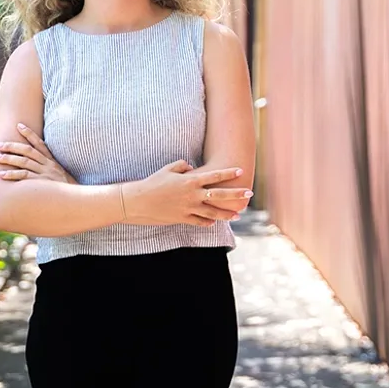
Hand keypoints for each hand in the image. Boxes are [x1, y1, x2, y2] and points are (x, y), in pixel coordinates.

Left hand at [0, 124, 76, 184]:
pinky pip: (24, 177)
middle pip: (28, 151)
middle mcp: (48, 165)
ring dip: (9, 159)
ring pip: (24, 162)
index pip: (40, 144)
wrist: (77, 200)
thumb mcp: (60, 177)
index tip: (19, 125)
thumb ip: (50, 170)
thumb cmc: (66, 191)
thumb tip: (36, 168)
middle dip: (12, 146)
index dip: (29, 133)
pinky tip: (2, 175)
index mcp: (52, 161)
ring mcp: (45, 174)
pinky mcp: (42, 183)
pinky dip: (12, 175)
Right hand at [122, 160, 251, 226]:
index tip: (240, 170)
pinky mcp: (182, 219)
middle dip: (235, 194)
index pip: (214, 176)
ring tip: (237, 215)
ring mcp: (188, 208)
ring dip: (226, 214)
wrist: (139, 201)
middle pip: (219, 195)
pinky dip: (208, 222)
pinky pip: (199, 221)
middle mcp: (192, 195)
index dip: (228, 173)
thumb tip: (191, 168)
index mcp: (189, 181)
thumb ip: (182, 166)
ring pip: (212, 212)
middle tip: (249, 193)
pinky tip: (215, 221)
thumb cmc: (152, 183)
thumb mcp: (167, 169)